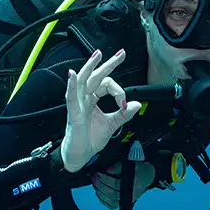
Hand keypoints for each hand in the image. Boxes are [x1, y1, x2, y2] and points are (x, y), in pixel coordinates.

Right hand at [60, 49, 141, 172]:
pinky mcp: (73, 113)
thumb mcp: (112, 124)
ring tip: (98, 55)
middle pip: (97, 76)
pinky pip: (71, 97)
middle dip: (109, 64)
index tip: (124, 103)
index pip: (107, 85)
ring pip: (83, 81)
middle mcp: (84, 98)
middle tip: (122, 53)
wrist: (80, 155)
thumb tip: (137, 104)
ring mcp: (78, 104)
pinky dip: (72, 85)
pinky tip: (72, 75)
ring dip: (90, 67)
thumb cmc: (90, 138)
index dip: (119, 92)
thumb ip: (124, 114)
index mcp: (92, 98)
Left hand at [92, 162, 155, 209]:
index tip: (98, 173)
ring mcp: (128, 201)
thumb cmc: (138, 169)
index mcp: (134, 185)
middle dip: (100, 185)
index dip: (105, 179)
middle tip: (94, 177)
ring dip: (100, 193)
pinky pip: (112, 206)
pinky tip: (98, 193)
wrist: (147, 176)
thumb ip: (119, 166)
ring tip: (95, 184)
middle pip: (112, 194)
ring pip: (111, 201)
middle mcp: (131, 195)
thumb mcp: (131, 164)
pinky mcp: (124, 203)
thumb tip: (108, 170)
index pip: (116, 184)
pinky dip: (103, 201)